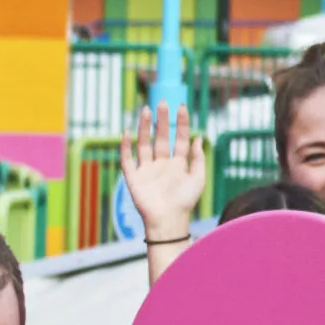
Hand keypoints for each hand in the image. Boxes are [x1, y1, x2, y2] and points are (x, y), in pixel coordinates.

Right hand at [119, 100, 208, 239]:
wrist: (168, 222)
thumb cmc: (185, 203)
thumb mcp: (198, 179)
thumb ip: (198, 159)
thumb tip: (198, 138)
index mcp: (177, 164)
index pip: (179, 139)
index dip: (181, 123)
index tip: (181, 107)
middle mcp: (161, 164)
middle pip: (160, 137)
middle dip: (161, 120)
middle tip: (162, 103)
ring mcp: (147, 170)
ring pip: (144, 144)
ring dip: (144, 128)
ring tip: (146, 110)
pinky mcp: (134, 178)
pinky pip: (128, 159)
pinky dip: (126, 147)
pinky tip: (127, 133)